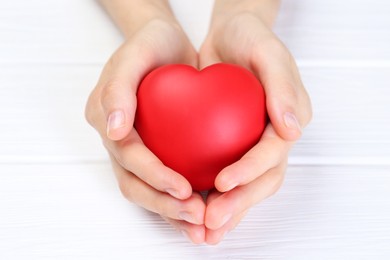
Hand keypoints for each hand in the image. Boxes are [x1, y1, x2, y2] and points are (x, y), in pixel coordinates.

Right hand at [85, 14, 206, 242]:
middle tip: (197, 216)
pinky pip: (165, 181)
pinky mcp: (155, 150)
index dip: (153, 177)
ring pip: (148, 190)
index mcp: (104, 118)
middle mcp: (117, 139)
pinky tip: (204, 211)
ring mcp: (134, 148)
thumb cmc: (151, 44)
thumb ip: (118, 88)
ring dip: (173, 212)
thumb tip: (113, 129)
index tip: (183, 189)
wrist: (166, 43)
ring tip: (202, 225)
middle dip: (164, 205)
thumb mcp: (135, 53)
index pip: (127, 157)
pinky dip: (181, 201)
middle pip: (134, 183)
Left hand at [199, 3, 311, 243]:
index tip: (223, 183)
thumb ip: (283, 87)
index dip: (250, 170)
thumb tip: (292, 128)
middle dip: (239, 203)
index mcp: (288, 120)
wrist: (231, 36)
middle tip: (211, 221)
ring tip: (204, 231)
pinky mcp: (232, 146)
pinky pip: (225, 175)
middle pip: (262, 180)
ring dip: (228, 211)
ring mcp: (253, 145)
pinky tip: (194, 211)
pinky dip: (213, 197)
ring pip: (246, 187)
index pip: (273, 153)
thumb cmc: (252, 39)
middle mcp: (274, 138)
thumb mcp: (269, 52)